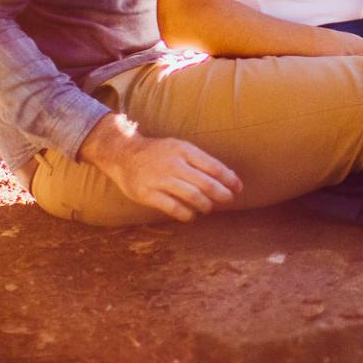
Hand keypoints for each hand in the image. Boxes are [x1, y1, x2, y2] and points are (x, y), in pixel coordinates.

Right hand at [79, 113, 241, 222]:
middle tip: (228, 199)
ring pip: (193, 197)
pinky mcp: (148, 194)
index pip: (214, 166)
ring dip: (206, 205)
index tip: (238, 188)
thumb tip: (227, 177)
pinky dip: (188, 214)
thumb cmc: (159, 153)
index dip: (229, 179)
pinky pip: (174, 208)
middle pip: (206, 184)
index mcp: (184, 150)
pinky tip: (192, 215)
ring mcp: (160, 180)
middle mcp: (173, 164)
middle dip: (222, 194)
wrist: (124, 155)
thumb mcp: (179, 147)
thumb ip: (200, 161)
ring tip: (209, 207)